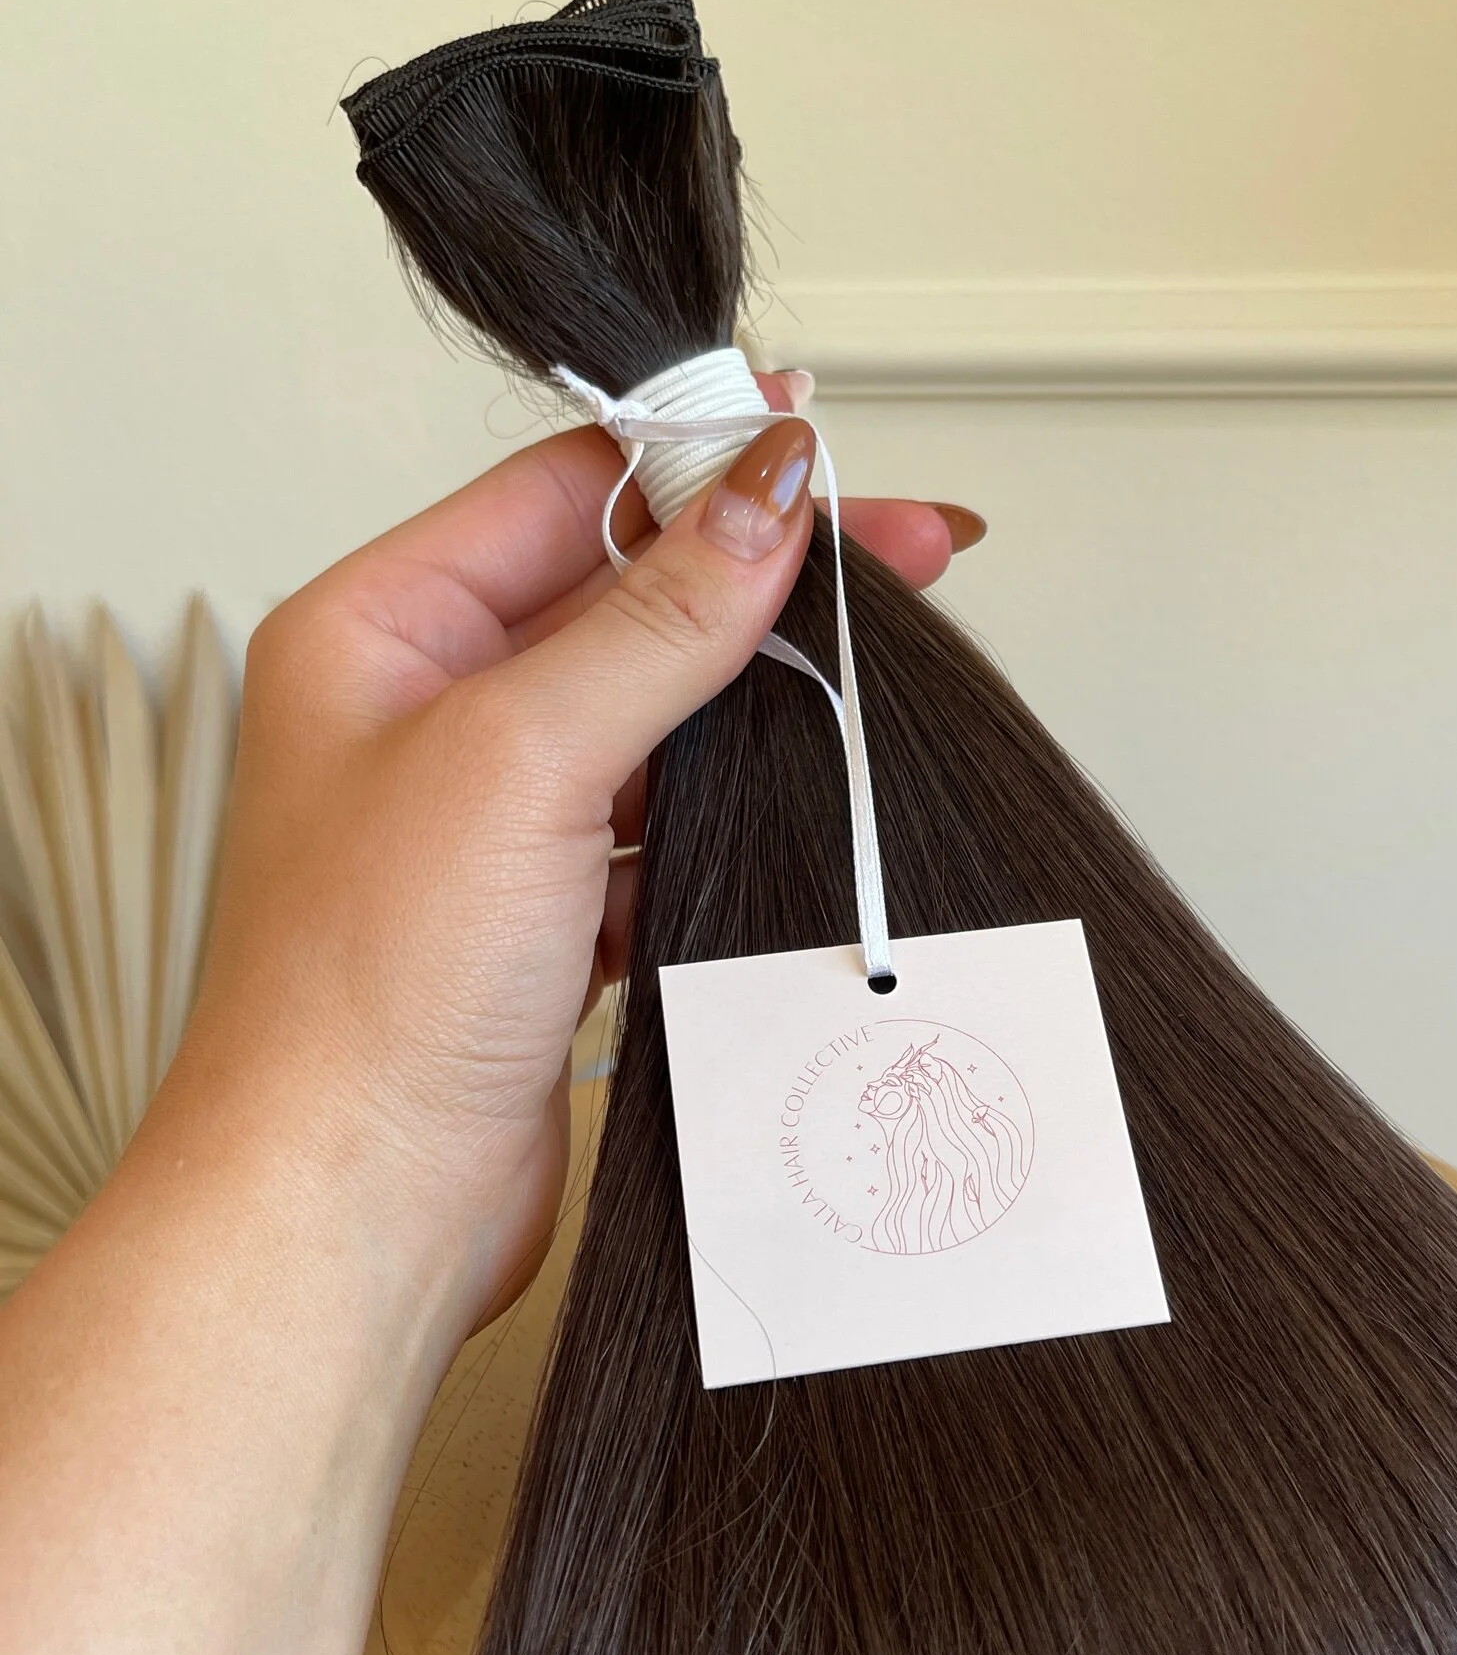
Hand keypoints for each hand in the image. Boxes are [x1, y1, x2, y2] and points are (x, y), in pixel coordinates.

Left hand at [151, 385, 981, 1340]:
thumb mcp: (518, 758)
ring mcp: (490, 816)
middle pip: (625, 597)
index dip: (699, 463)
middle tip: (902, 560)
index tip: (818, 453)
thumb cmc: (363, 995)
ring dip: (750, 701)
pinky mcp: (544, 911)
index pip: (565, 492)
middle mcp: (428, 712)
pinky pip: (658, 822)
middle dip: (758, 581)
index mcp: (381, 631)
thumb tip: (761, 500)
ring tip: (863, 680)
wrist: (357, 1202)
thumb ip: (655, 620)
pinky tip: (787, 804)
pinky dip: (722, 813)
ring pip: (653, 714)